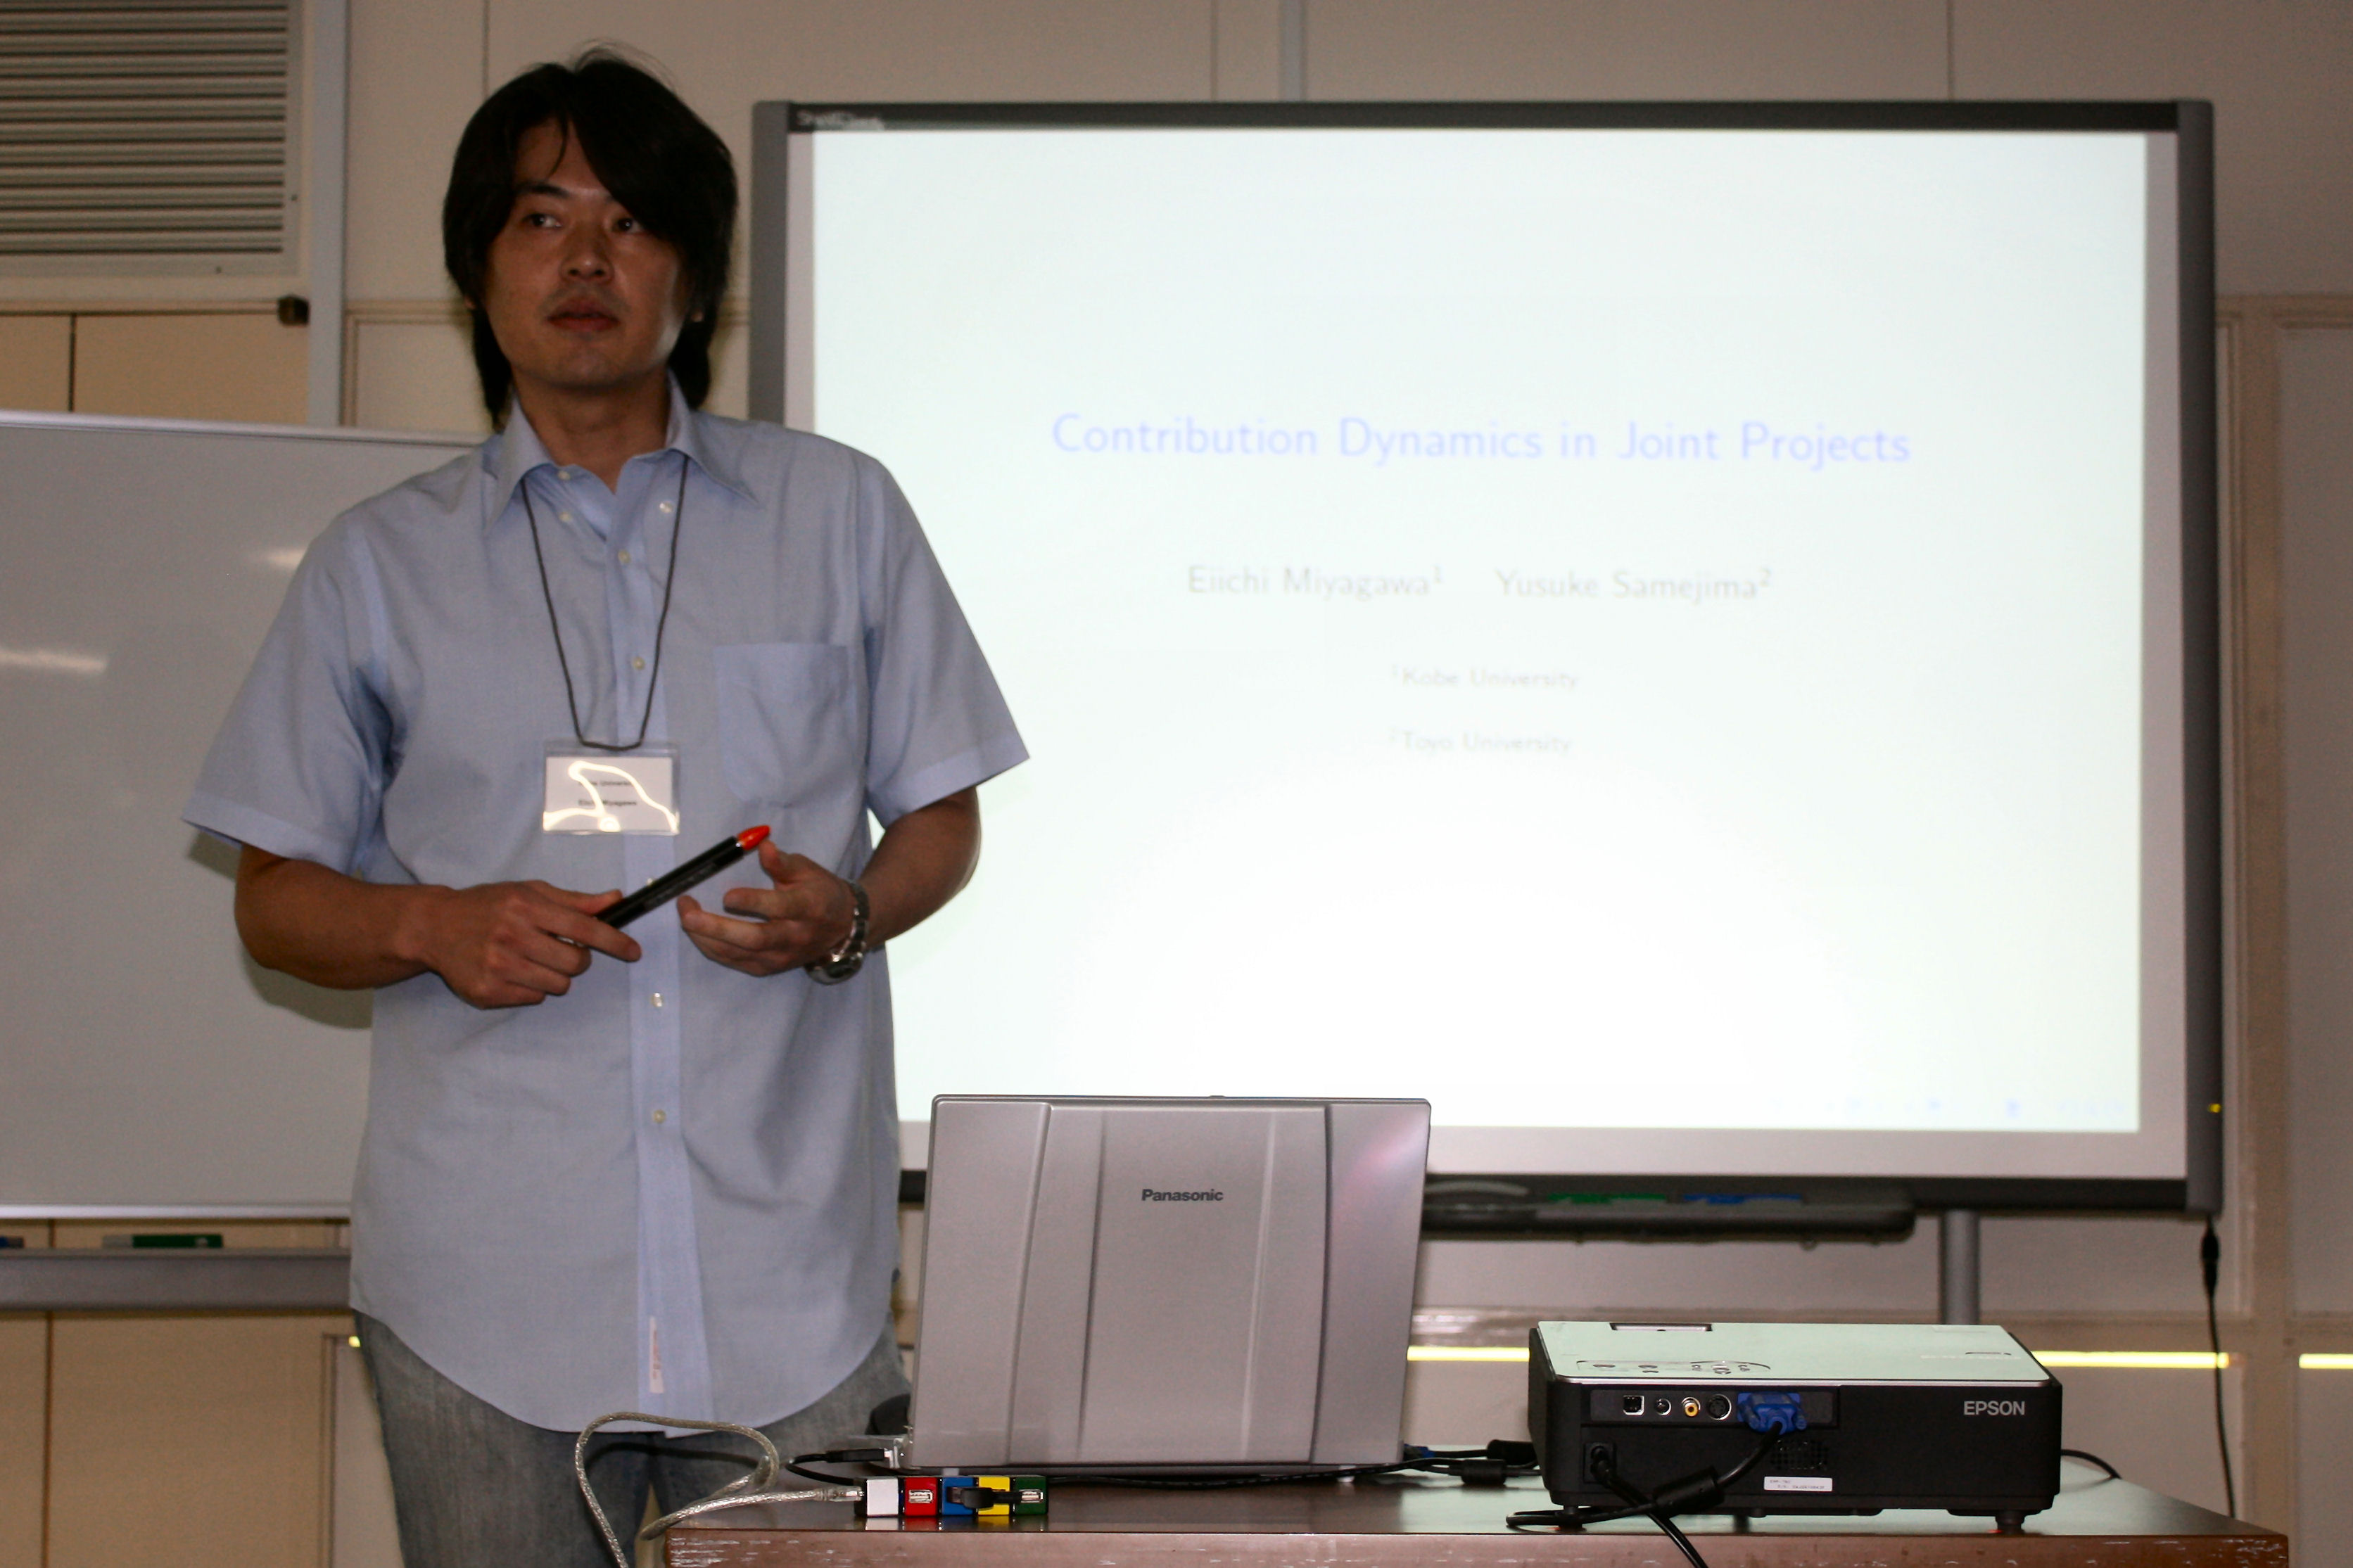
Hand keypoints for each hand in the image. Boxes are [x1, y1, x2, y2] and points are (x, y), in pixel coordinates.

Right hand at [417, 881, 641, 1008]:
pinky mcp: (487, 991)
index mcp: (526, 907)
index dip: (614, 941)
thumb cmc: (488, 906)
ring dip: (555, 975)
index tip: (633, 951)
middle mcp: (512, 936)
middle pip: (575, 963)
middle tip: (560, 949)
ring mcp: (498, 966)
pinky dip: (532, 987)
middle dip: (577, 959)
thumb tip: (615, 900)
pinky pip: (534, 998)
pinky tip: (514, 971)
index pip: (583, 927)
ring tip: (533, 959)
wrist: (435, 927)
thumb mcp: (529, 892)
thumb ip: (574, 900)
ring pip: (558, 985)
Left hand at [676, 841, 855, 976]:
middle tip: (688, 913)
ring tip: (686, 916)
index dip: (753, 903)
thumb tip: (763, 847)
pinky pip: (734, 962)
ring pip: (739, 954)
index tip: (727, 896)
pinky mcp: (768, 968)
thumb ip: (783, 862)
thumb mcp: (807, 870)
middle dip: (716, 927)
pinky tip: (697, 932)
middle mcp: (794, 937)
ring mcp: (781, 957)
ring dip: (706, 937)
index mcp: (808, 908)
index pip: (779, 908)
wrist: (841, 928)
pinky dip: (712, 948)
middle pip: (754, 939)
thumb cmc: (820, 892)